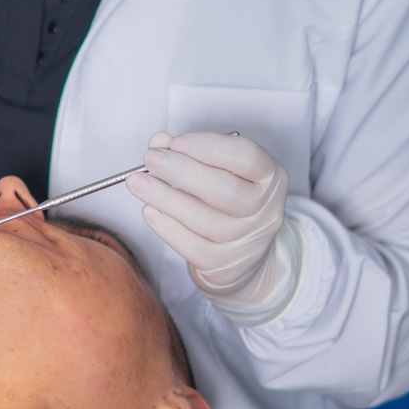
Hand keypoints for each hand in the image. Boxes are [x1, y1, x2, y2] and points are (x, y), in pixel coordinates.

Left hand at [127, 131, 297, 313]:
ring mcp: (247, 241)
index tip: (175, 142)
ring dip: (165, 198)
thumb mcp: (221, 171)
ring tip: (138, 183)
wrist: (245, 258)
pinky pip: (192, 247)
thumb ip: (191, 152)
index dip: (208, 147)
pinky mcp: (225, 266)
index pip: (246, 156)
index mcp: (270, 177)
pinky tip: (149, 211)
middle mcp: (265, 210)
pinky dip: (167, 228)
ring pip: (204, 219)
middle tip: (151, 159)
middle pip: (223, 189)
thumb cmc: (228, 203)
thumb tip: (159, 143)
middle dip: (182, 171)